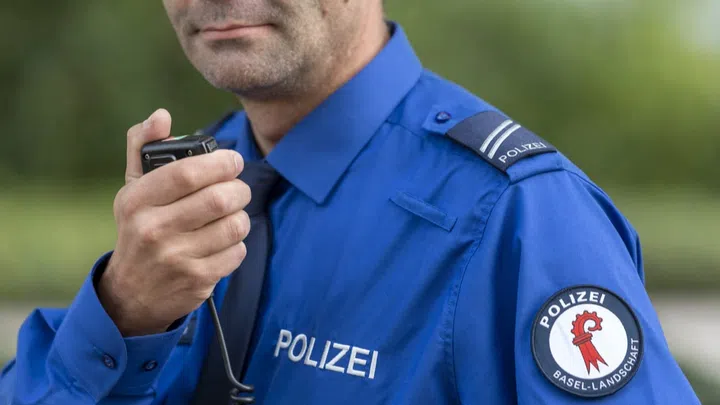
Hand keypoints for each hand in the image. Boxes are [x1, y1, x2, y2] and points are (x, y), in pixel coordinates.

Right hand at [98, 109, 250, 336]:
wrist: (131, 293)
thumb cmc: (138, 229)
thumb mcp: (132, 190)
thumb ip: (143, 147)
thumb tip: (161, 115)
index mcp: (135, 201)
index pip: (186, 173)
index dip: (219, 162)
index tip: (233, 159)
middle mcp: (152, 230)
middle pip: (217, 199)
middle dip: (238, 188)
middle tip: (238, 188)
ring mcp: (175, 258)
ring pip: (233, 225)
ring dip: (241, 216)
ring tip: (232, 213)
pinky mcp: (196, 280)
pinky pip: (237, 252)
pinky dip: (238, 243)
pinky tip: (225, 241)